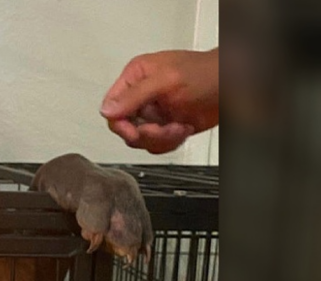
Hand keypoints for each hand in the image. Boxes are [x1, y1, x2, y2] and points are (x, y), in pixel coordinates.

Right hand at [100, 48, 218, 153]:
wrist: (235, 86)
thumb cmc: (208, 73)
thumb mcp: (166, 81)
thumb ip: (134, 95)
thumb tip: (107, 109)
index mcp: (136, 76)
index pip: (112, 106)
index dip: (120, 123)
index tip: (135, 131)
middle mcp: (142, 95)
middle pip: (125, 127)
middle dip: (146, 133)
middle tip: (161, 129)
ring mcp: (155, 111)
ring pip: (140, 139)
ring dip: (161, 138)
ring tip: (178, 126)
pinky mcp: (167, 125)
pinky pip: (156, 144)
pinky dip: (170, 142)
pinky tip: (183, 128)